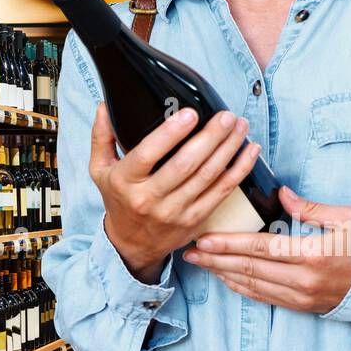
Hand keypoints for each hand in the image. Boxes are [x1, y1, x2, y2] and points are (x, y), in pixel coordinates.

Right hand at [89, 101, 261, 282]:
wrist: (132, 245)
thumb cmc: (119, 200)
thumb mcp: (100, 170)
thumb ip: (102, 137)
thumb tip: (105, 106)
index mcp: (126, 181)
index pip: (148, 154)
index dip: (171, 133)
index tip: (190, 113)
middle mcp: (150, 199)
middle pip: (185, 164)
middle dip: (210, 137)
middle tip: (225, 116)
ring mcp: (176, 212)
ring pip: (208, 176)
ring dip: (229, 149)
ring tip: (240, 126)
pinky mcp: (196, 220)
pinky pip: (222, 192)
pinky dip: (239, 170)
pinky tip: (250, 151)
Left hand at [182, 187, 350, 313]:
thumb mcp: (347, 218)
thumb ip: (311, 208)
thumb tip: (283, 194)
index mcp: (314, 254)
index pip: (261, 248)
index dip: (229, 243)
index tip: (205, 238)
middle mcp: (303, 279)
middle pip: (249, 268)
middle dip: (216, 259)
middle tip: (190, 250)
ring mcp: (300, 296)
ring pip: (252, 285)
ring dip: (222, 273)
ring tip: (200, 262)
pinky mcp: (299, 305)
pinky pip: (263, 297)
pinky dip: (240, 287)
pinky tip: (224, 277)